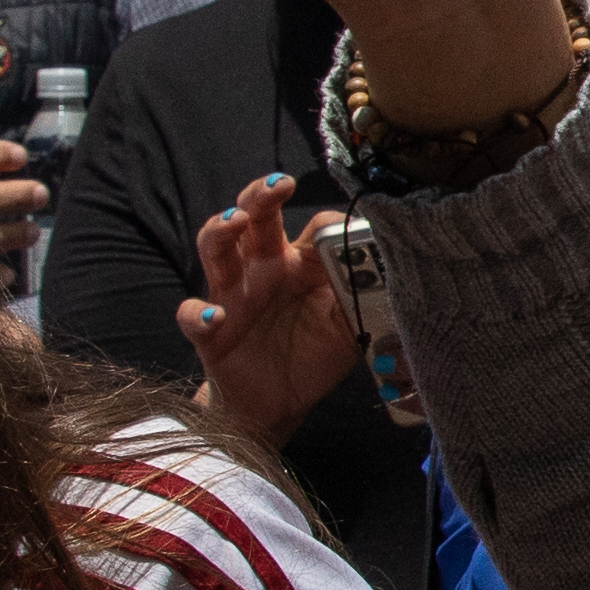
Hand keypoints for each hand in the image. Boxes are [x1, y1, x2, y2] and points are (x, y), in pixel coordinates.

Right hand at [180, 173, 364, 447]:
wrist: (278, 405)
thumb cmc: (313, 355)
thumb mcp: (349, 329)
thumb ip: (366, 301)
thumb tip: (396, 277)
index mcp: (300, 264)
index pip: (312, 228)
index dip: (328, 225)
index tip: (348, 225)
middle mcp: (264, 270)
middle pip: (258, 219)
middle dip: (264, 195)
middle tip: (280, 184)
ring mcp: (233, 296)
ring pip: (217, 250)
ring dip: (222, 230)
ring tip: (237, 220)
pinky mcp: (210, 331)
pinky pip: (193, 316)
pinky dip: (199, 314)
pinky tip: (216, 315)